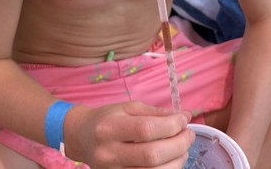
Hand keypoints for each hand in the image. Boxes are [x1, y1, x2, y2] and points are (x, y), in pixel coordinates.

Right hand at [64, 101, 194, 167]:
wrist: (82, 136)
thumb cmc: (107, 118)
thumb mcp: (128, 107)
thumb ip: (156, 112)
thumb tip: (185, 116)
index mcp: (110, 127)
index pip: (146, 129)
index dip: (171, 126)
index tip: (184, 119)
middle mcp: (109, 153)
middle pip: (151, 155)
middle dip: (178, 145)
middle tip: (189, 135)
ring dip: (176, 162)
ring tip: (183, 149)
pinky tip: (171, 162)